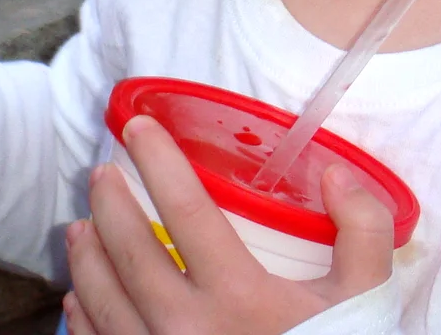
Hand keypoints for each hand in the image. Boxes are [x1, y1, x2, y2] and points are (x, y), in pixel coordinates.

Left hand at [62, 115, 394, 334]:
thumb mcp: (363, 298)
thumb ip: (362, 230)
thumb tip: (337, 172)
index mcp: (242, 295)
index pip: (186, 209)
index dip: (158, 161)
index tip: (138, 127)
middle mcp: (190, 329)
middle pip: (130, 250)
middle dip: (109, 203)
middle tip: (101, 173)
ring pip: (102, 299)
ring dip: (85, 257)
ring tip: (78, 226)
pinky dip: (82, 317)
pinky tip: (77, 296)